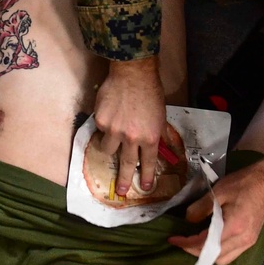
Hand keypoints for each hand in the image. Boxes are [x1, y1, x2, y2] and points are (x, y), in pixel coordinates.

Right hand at [94, 56, 167, 196]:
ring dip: (111, 146)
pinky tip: (111, 112)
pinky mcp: (100, 120)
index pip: (148, 162)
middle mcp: (131, 137)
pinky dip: (105, 125)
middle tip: (122, 191)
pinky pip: (101, 129)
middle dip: (124, 179)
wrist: (132, 73)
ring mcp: (114, 129)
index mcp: (149, 137)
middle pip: (126, 163)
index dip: (147, 176)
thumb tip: (163, 148)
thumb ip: (159, 134)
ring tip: (113, 136)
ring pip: (108, 148)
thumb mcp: (161, 116)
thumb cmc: (150, 93)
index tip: (145, 187)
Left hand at [169, 142, 263, 264]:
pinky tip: (210, 239)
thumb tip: (188, 221)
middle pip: (214, 257)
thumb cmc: (244, 184)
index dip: (185, 244)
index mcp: (233, 228)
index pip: (204, 245)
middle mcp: (242, 240)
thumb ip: (201, 208)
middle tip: (182, 240)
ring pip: (223, 259)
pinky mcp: (251, 240)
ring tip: (194, 240)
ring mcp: (249, 242)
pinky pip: (231, 253)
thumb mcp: (218, 192)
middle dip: (195, 251)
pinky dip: (218, 251)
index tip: (172, 239)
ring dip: (207, 254)